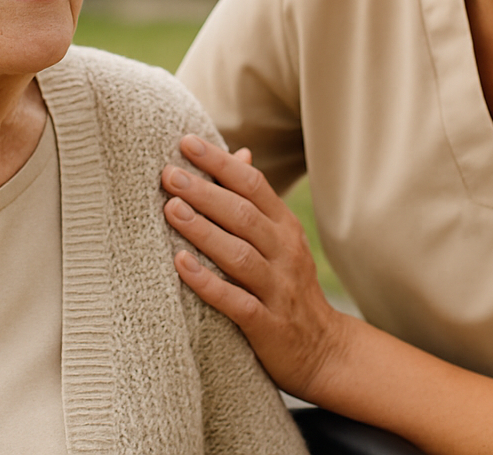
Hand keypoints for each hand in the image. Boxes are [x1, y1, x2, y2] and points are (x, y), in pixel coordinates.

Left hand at [161, 135, 352, 400]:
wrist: (323, 350)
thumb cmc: (289, 287)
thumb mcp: (281, 240)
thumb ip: (258, 201)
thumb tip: (238, 154)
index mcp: (285, 227)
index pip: (253, 185)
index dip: (220, 163)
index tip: (186, 142)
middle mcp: (285, 253)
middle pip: (243, 215)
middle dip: (205, 192)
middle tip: (169, 174)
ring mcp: (278, 289)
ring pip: (239, 254)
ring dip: (203, 231)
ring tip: (171, 210)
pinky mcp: (267, 324)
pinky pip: (236, 301)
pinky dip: (208, 282)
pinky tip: (181, 265)